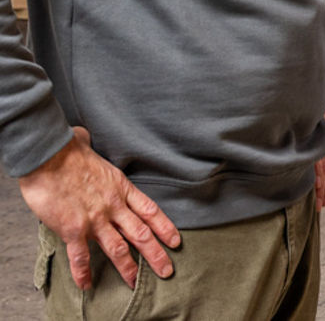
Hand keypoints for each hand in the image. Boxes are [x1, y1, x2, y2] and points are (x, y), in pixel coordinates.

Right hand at [18, 127, 179, 289]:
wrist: (49, 157)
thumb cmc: (67, 150)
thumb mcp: (89, 147)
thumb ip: (91, 148)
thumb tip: (83, 138)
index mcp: (121, 188)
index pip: (150, 211)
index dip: (165, 227)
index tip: (176, 241)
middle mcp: (113, 206)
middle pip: (142, 234)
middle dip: (156, 254)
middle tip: (167, 270)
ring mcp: (95, 219)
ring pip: (119, 248)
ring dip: (129, 268)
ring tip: (137, 284)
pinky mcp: (74, 229)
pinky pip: (81, 256)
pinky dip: (84, 272)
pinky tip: (86, 285)